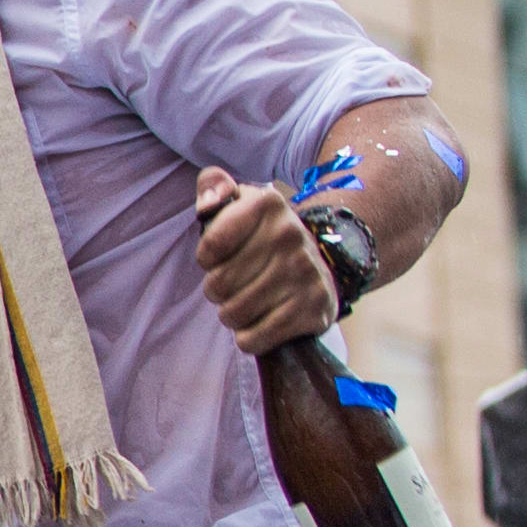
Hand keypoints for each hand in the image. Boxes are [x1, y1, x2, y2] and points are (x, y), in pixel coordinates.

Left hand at [195, 168, 334, 353]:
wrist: (320, 263)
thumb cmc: (263, 236)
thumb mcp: (239, 202)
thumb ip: (214, 187)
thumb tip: (208, 203)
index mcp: (268, 204)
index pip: (210, 246)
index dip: (206, 258)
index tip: (219, 256)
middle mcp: (291, 235)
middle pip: (218, 285)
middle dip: (218, 289)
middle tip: (235, 283)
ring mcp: (305, 273)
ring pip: (233, 314)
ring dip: (231, 314)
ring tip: (246, 300)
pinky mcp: (314, 309)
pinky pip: (253, 339)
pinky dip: (249, 337)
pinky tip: (260, 321)